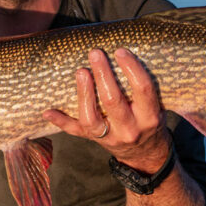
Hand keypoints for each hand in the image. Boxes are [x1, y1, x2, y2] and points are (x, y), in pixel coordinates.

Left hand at [43, 47, 170, 171]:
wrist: (144, 154)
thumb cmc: (149, 121)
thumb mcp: (158, 107)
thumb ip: (147, 87)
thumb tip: (130, 52)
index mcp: (149, 117)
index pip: (142, 90)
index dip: (131, 69)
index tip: (120, 51)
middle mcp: (129, 129)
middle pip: (113, 101)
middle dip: (103, 74)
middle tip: (95, 53)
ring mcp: (109, 137)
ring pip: (91, 118)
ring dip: (84, 93)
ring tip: (80, 71)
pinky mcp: (93, 139)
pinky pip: (74, 131)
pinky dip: (60, 121)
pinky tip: (47, 111)